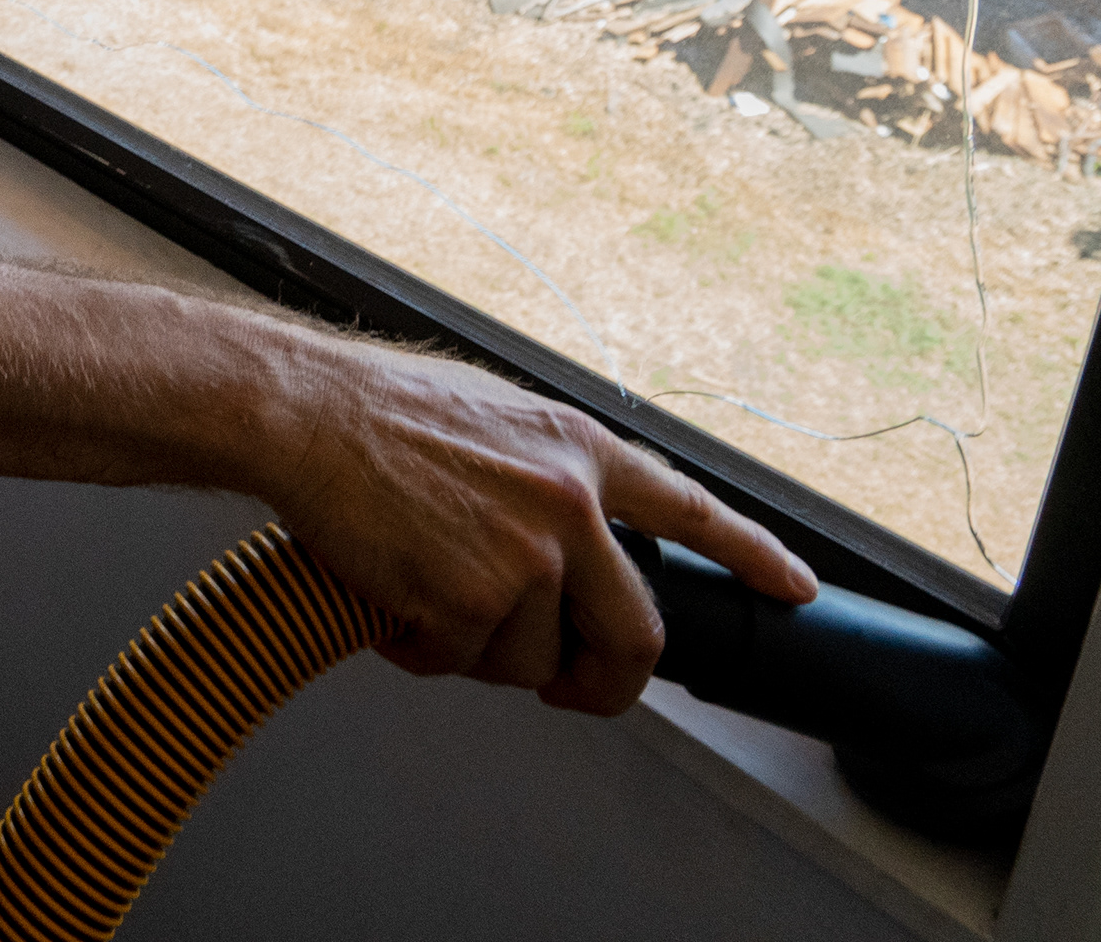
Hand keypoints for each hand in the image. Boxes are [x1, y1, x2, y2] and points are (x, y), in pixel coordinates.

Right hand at [255, 331, 815, 716]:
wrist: (304, 415)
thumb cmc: (378, 411)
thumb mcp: (494, 417)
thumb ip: (548, 473)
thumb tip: (569, 538)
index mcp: (581, 450)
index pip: (695, 510)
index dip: (756, 556)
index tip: (796, 589)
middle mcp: (571, 504)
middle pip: (636, 633)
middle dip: (608, 682)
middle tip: (574, 689)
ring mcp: (527, 556)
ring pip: (532, 661)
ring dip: (478, 652)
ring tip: (423, 597)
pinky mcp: (474, 599)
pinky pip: (464, 664)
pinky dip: (425, 652)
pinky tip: (394, 603)